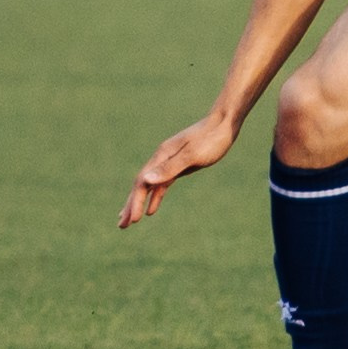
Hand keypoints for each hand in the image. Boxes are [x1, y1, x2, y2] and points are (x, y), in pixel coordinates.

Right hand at [118, 114, 238, 227]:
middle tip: (122, 226)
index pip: (142, 182)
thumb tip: (145, 180)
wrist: (225, 122)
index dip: (135, 201)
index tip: (133, 220)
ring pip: (150, 186)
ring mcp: (170, 161)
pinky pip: (162, 184)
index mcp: (162, 156)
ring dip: (139, 202)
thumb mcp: (193, 155)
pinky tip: (152, 209)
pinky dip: (155, 197)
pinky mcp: (180, 165)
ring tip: (130, 220)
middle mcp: (162, 158)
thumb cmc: (211, 139)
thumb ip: (170, 168)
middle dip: (131, 205)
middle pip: (141, 185)